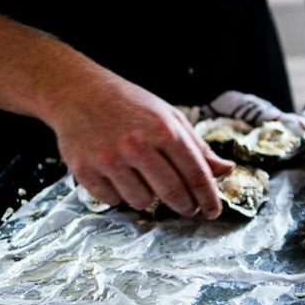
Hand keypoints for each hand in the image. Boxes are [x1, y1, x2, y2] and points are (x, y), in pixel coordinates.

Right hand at [50, 70, 233, 217]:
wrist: (78, 92)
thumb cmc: (130, 104)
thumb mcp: (169, 117)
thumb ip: (197, 146)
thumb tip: (226, 169)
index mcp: (165, 130)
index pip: (196, 174)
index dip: (209, 198)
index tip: (213, 211)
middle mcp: (138, 146)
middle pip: (173, 192)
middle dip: (186, 206)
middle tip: (189, 208)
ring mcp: (110, 159)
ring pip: (142, 201)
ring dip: (149, 198)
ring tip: (144, 179)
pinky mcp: (85, 171)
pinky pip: (113, 200)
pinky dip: (119, 194)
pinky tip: (118, 177)